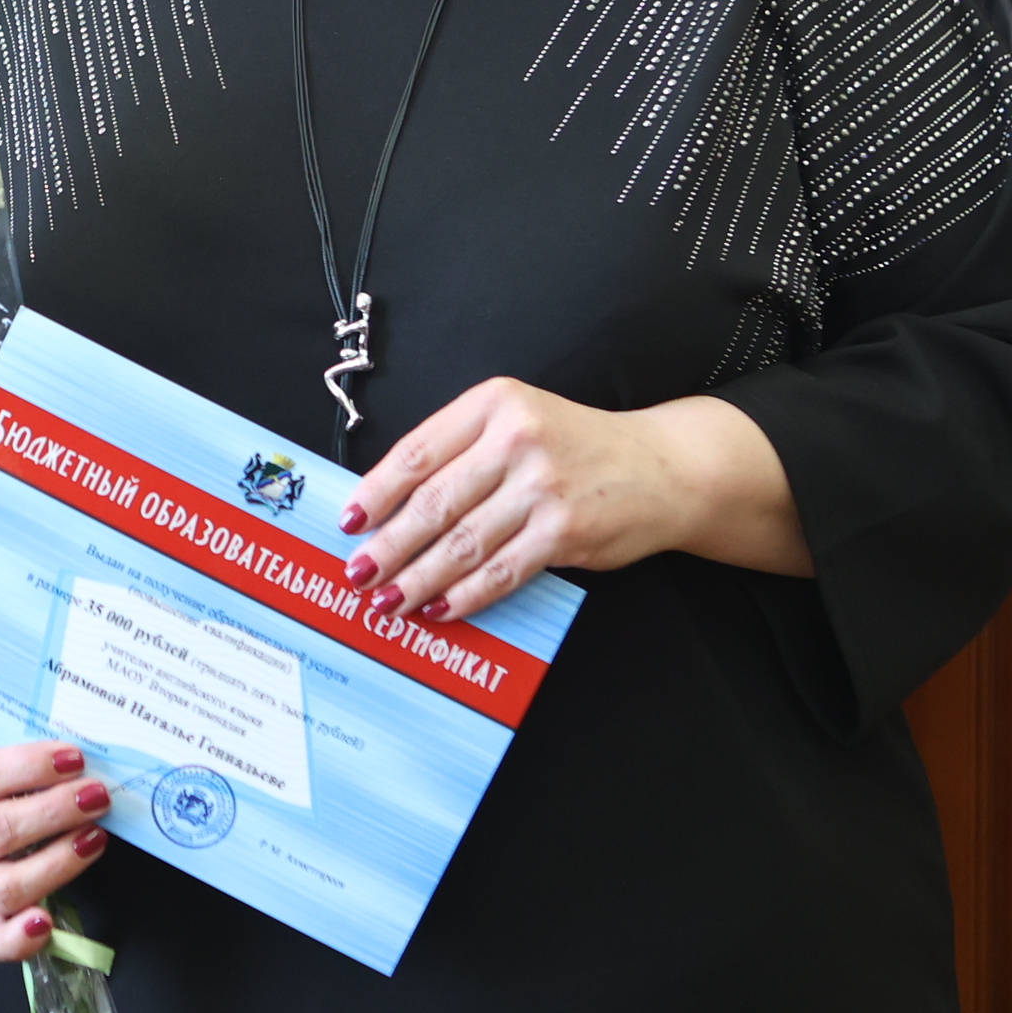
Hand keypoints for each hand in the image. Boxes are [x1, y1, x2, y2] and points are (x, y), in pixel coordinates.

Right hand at [0, 740, 112, 962]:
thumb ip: (6, 741)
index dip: (30, 767)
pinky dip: (21, 936)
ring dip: (58, 861)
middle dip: (55, 811)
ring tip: (93, 835)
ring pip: (7, 884)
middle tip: (95, 794)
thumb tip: (69, 744)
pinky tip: (46, 921)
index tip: (72, 757)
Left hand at [341, 381, 813, 620]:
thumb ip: (462, 451)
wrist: (663, 467)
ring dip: (418, 578)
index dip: (377, 493)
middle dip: (388, 545)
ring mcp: (543, 486)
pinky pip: (500, 570)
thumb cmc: (578, 447)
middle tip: (358, 574)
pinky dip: (464, 595)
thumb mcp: (519, 421)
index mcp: (495, 403)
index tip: (349, 522)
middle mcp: (518, 438)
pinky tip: (440, 609)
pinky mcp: (565, 530)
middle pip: (433, 502)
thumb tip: (389, 505)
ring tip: (388, 601)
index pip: (418, 452)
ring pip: (462, 543)